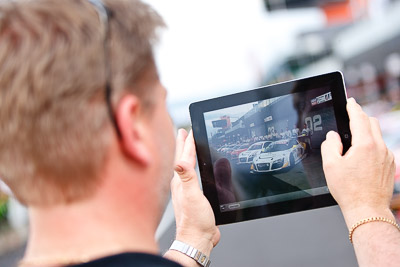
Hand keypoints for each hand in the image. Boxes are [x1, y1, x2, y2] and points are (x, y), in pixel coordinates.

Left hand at [170, 129, 219, 255]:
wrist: (197, 239)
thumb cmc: (194, 221)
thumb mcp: (192, 196)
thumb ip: (187, 178)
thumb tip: (179, 161)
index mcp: (180, 182)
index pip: (184, 157)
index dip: (188, 143)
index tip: (189, 130)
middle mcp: (181, 185)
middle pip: (182, 159)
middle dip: (183, 145)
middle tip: (183, 132)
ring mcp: (186, 191)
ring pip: (187, 168)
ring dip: (188, 156)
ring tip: (188, 147)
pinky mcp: (193, 198)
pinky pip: (193, 178)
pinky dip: (195, 169)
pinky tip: (196, 171)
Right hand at [321, 98, 395, 226]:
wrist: (367, 209)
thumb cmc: (349, 190)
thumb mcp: (330, 166)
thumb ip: (329, 146)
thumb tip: (333, 137)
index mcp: (365, 145)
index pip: (359, 118)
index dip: (353, 107)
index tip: (350, 102)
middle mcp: (379, 148)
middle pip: (372, 122)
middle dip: (361, 117)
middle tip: (351, 117)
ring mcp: (387, 157)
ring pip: (378, 135)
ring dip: (367, 132)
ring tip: (353, 141)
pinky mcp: (390, 165)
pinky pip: (381, 148)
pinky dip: (372, 145)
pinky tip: (362, 156)